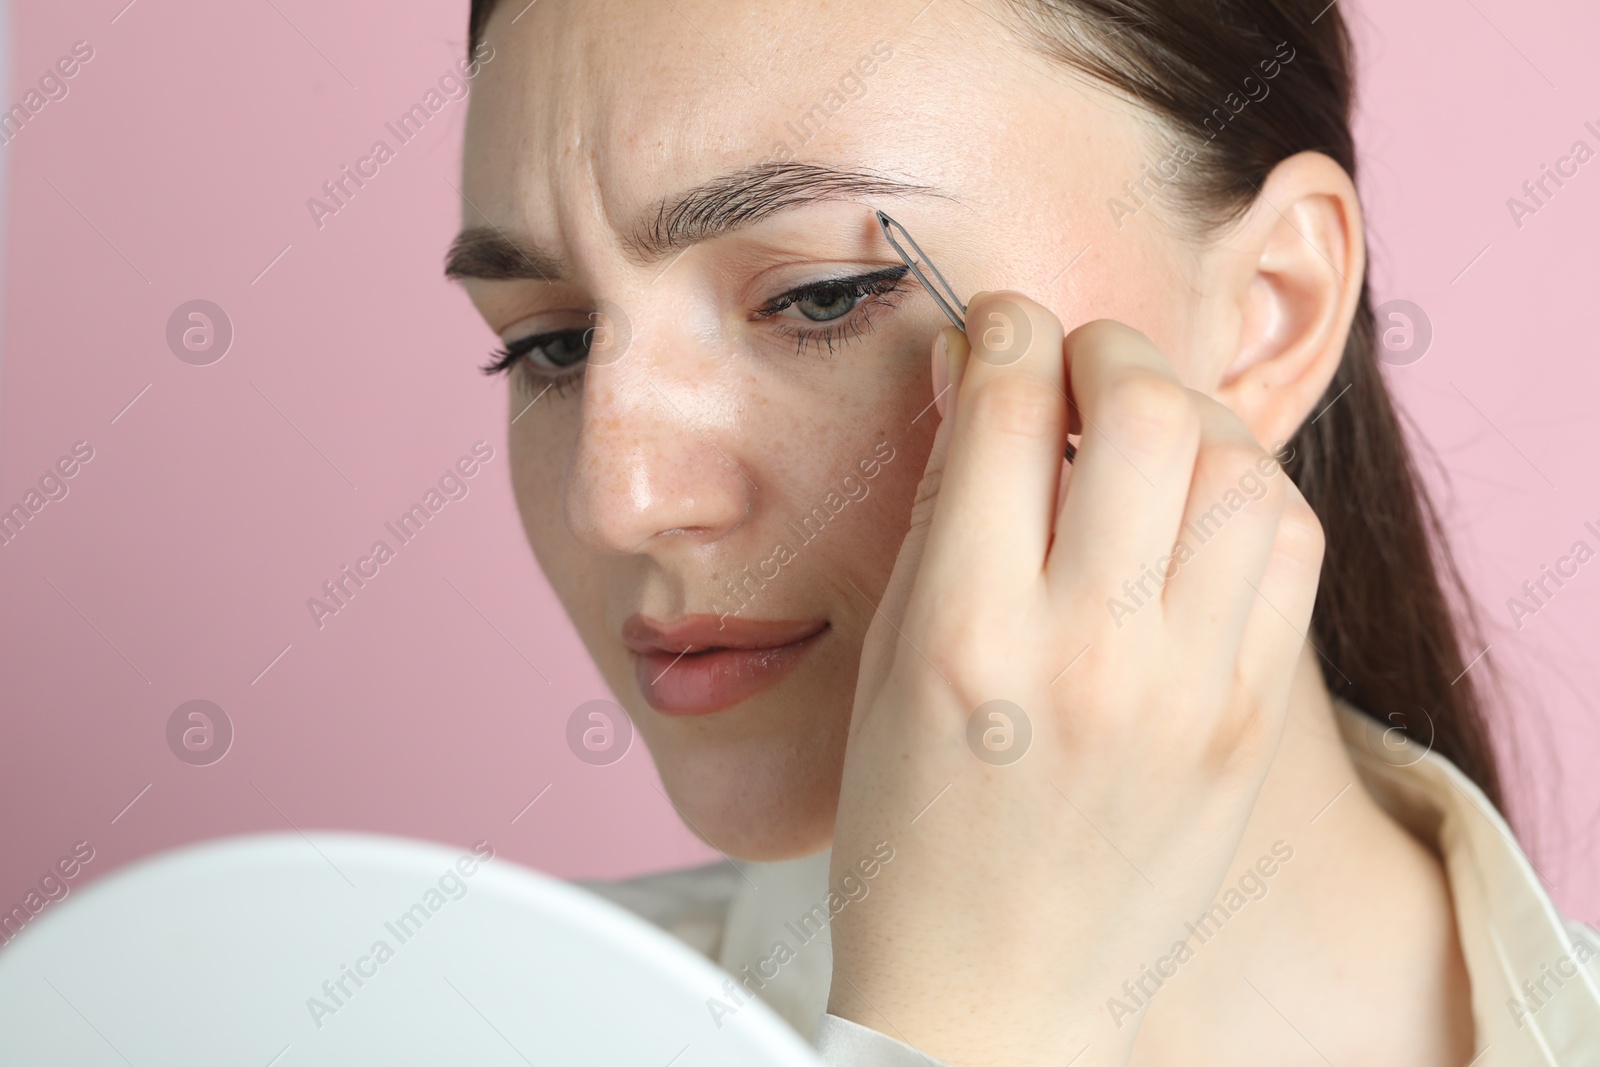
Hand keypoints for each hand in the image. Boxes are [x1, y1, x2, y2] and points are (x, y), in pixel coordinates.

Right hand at [825, 293, 1324, 1064]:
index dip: (1006, 329)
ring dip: (1190, 420)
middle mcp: (1088, 654)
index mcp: (964, 635)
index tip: (1002, 329)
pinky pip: (1289, 551)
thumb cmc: (910, 835)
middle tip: (1078, 372)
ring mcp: (1189, 693)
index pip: (1008, 406)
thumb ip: (941, 513)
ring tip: (1144, 442)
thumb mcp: (888, 664)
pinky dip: (1248, 496)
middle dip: (1109, 352)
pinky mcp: (1253, 724)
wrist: (993, 994)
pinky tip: (1197, 513)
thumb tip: (978, 377)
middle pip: (1145, 411)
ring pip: (1241, 467)